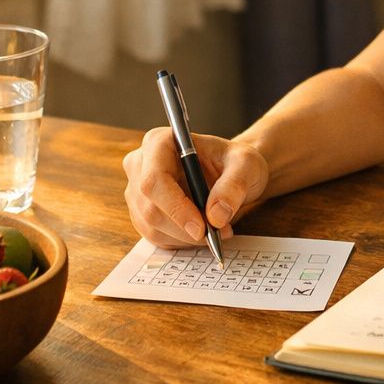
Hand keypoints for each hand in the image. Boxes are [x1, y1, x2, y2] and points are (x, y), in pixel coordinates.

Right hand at [122, 128, 268, 247]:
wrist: (231, 172)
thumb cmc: (235, 162)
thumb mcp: (246, 165)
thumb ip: (234, 185)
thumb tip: (216, 216)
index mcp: (159, 142)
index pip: (154, 180)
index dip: (175, 207)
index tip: (201, 227)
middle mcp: (140, 165)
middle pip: (150, 208)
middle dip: (185, 228)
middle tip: (219, 231)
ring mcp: (137, 191)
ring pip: (152, 227)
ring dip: (187, 237)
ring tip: (218, 228)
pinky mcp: (142, 213)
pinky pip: (156, 237)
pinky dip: (183, 241)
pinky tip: (203, 231)